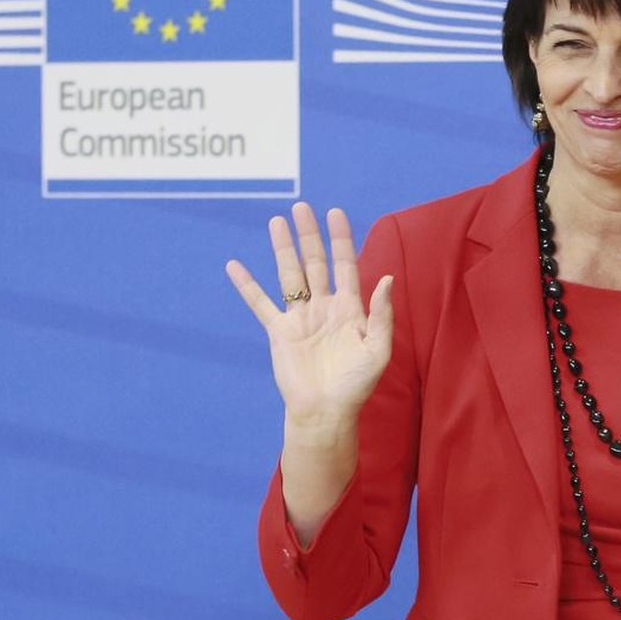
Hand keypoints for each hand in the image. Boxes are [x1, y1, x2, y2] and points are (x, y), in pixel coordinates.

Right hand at [226, 203, 393, 427]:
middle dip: (310, 235)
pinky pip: (260, 304)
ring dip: (283, 249)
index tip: (336, 213)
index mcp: (350, 308)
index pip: (345, 265)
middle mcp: (324, 307)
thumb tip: (386, 278)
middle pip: (315, 262)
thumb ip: (381, 314)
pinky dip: (247, 285)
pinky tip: (234, 266)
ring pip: (290, 275)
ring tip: (276, 221)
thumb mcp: (377, 349)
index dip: (341, 239)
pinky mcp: (279, 332)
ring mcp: (300, 318)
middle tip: (302, 207)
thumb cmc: (356, 384)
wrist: (326, 412)